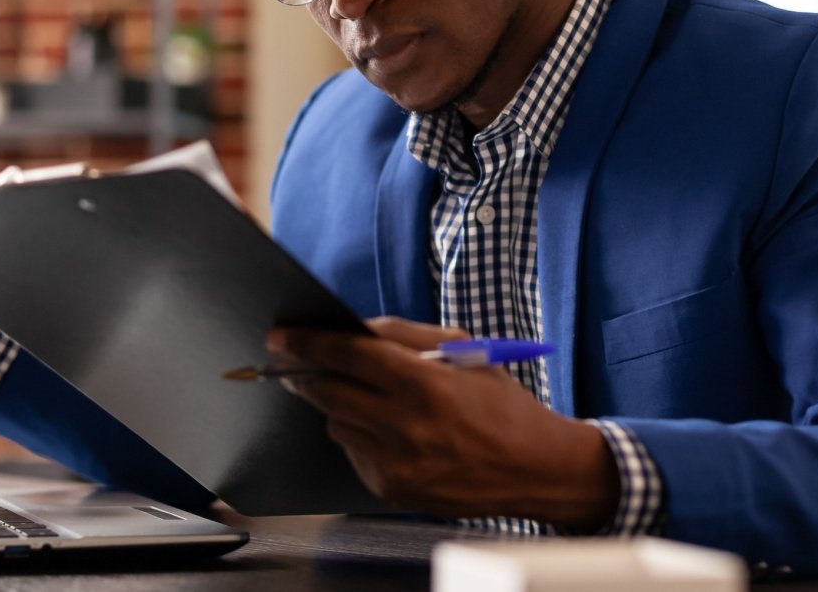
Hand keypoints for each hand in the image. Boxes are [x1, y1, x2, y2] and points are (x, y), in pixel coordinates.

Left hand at [270, 317, 619, 528]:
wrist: (535, 469)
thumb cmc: (501, 405)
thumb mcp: (466, 352)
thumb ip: (407, 335)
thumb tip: (357, 327)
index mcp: (428, 385)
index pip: (350, 356)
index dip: (310, 342)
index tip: (282, 335)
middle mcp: (408, 428)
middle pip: (329, 392)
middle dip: (304, 372)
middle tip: (292, 361)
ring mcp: (398, 464)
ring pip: (336, 423)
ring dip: (339, 404)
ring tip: (367, 398)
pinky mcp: (393, 490)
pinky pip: (353, 452)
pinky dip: (360, 435)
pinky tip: (389, 430)